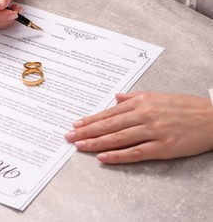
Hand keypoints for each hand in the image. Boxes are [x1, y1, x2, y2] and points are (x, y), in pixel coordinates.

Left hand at [65, 92, 212, 163]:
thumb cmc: (185, 106)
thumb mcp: (158, 96)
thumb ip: (134, 97)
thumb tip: (115, 97)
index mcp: (142, 102)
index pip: (109, 112)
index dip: (90, 119)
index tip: (75, 123)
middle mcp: (144, 114)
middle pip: (109, 124)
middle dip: (86, 131)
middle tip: (69, 136)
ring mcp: (153, 130)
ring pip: (118, 137)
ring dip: (96, 142)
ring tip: (80, 145)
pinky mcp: (163, 146)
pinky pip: (135, 152)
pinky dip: (118, 155)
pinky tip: (104, 157)